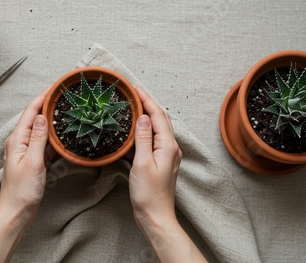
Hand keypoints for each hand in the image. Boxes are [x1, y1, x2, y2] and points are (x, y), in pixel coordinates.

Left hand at [0, 86, 51, 262]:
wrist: (16, 213)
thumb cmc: (21, 191)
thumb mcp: (33, 162)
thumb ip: (39, 138)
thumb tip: (43, 117)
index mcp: (17, 139)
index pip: (31, 111)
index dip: (43, 96)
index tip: (56, 86)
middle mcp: (20, 142)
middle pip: (36, 117)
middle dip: (49, 104)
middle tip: (65, 95)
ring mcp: (26, 152)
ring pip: (42, 131)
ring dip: (53, 120)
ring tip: (67, 110)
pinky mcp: (33, 161)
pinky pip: (45, 144)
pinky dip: (54, 138)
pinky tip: (63, 135)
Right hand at [129, 86, 181, 221]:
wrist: (155, 216)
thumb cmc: (148, 193)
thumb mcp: (142, 163)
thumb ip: (143, 138)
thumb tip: (143, 117)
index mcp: (168, 146)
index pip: (158, 116)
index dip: (147, 100)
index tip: (135, 89)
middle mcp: (171, 148)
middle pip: (161, 119)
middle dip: (149, 104)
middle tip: (134, 93)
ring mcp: (168, 155)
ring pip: (159, 128)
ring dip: (148, 115)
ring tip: (135, 106)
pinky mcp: (162, 162)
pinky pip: (156, 139)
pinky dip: (147, 129)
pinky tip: (138, 129)